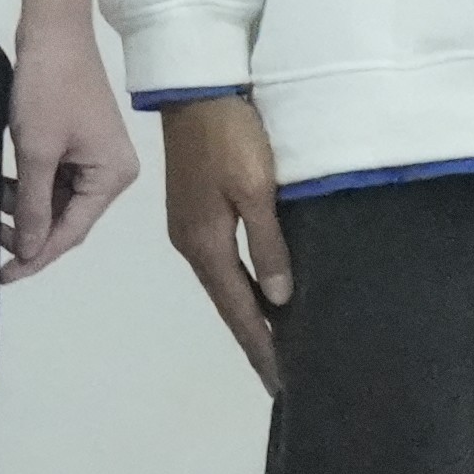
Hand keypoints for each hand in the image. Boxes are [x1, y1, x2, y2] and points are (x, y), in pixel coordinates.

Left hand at [0, 13, 136, 282]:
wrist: (50, 27)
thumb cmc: (47, 86)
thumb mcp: (36, 150)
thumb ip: (35, 205)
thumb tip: (31, 251)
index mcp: (112, 177)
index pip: (72, 231)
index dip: (37, 255)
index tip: (4, 274)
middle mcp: (109, 171)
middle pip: (64, 216)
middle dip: (27, 227)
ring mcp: (93, 154)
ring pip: (53, 196)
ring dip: (21, 203)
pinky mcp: (74, 139)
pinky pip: (49, 174)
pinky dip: (25, 182)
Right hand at [155, 93, 286, 388]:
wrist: (196, 88)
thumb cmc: (231, 137)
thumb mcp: (257, 189)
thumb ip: (269, 246)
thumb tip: (279, 301)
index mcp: (204, 243)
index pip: (238, 310)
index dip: (262, 348)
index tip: (283, 385)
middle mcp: (191, 243)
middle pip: (228, 303)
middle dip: (254, 341)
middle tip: (284, 378)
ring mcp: (189, 226)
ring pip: (224, 284)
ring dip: (249, 316)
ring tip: (276, 347)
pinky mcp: (195, 210)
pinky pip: (223, 264)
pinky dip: (242, 288)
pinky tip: (259, 295)